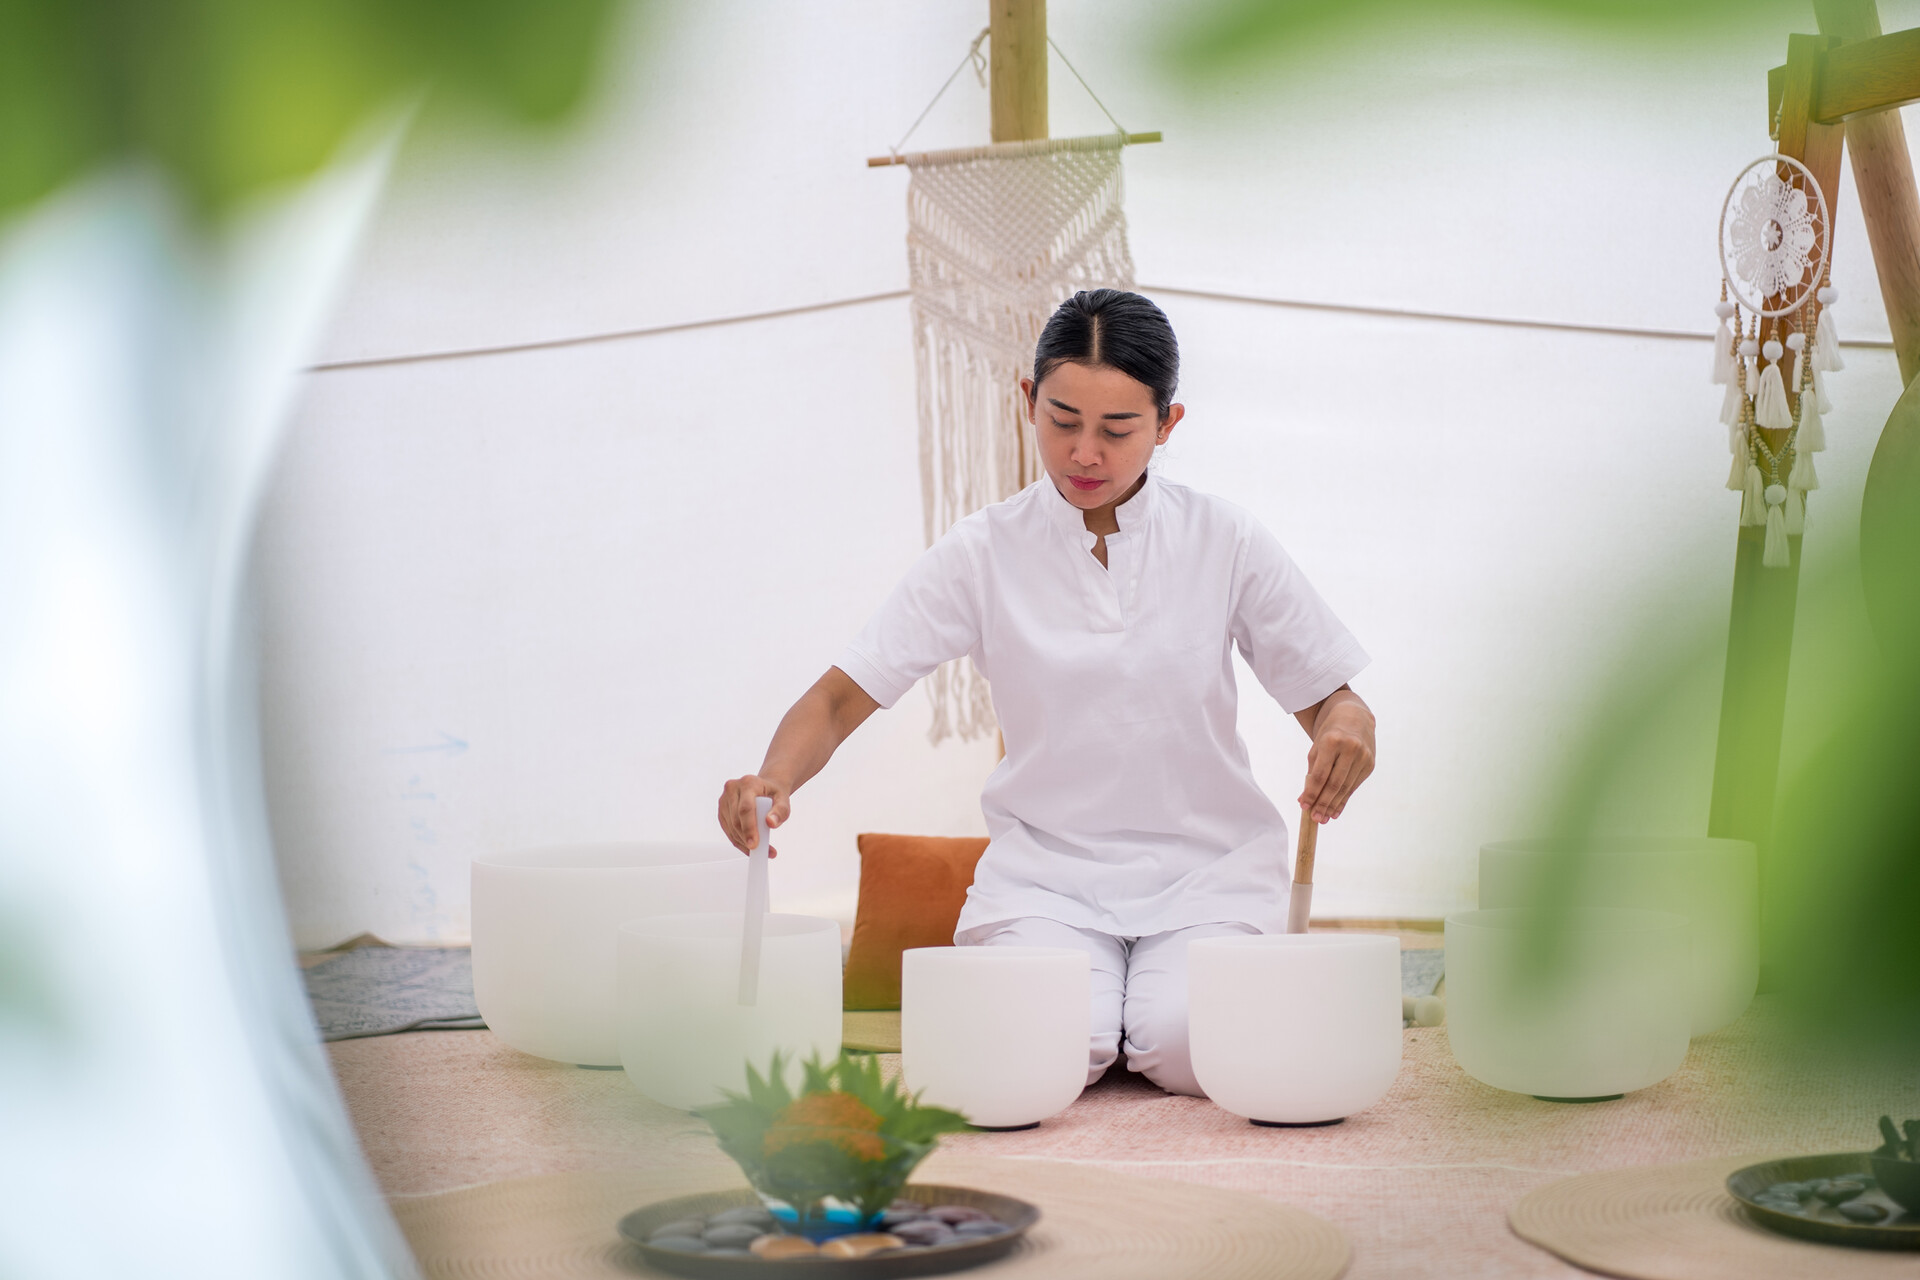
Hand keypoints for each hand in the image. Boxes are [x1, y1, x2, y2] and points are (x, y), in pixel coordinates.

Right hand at [717, 774, 789, 855]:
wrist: (765, 788)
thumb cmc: (773, 793)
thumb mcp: (783, 799)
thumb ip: (780, 811)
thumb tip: (771, 823)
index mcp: (748, 783)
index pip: (746, 809)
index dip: (749, 828)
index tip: (754, 844)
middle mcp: (733, 789)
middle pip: (736, 820)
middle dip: (747, 839)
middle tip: (761, 851)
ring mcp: (724, 800)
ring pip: (731, 828)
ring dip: (744, 843)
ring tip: (761, 850)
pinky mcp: (722, 811)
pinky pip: (728, 830)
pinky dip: (739, 841)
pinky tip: (749, 846)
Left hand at [1298, 693, 1374, 823]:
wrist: (1354, 718)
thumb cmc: (1330, 734)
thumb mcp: (1317, 747)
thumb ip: (1311, 772)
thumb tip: (1304, 800)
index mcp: (1333, 741)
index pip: (1321, 774)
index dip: (1312, 792)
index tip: (1304, 806)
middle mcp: (1351, 748)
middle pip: (1334, 783)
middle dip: (1323, 803)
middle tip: (1315, 819)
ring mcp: (1363, 756)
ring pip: (1345, 787)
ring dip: (1333, 806)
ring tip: (1323, 818)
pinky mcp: (1370, 764)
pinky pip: (1354, 786)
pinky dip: (1344, 800)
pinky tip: (1335, 811)